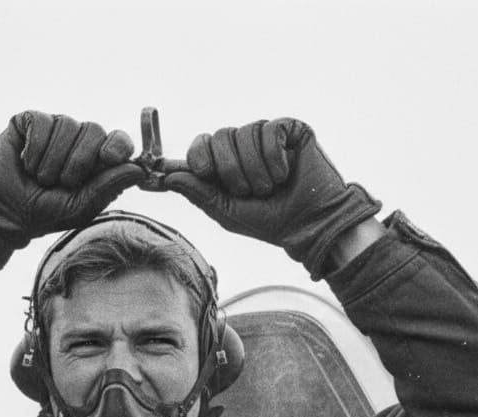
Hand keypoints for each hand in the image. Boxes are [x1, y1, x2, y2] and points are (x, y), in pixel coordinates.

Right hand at [0, 111, 144, 268]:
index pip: (118, 140)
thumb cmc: (44, 213)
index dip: (117, 145)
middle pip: (95, 129)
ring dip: (53, 160)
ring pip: (68, 125)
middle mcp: (79, 140)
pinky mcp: (30, 121)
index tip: (109, 157)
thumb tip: (139, 169)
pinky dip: (35, 148)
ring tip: (40, 177)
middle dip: (79, 161)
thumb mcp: (80, 207)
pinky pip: (42, 122)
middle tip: (61, 182)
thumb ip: (108, 186)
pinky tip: (26, 162)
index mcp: (97, 160)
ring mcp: (55, 129)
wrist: (3, 212)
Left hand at [162, 118, 381, 278]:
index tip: (201, 172)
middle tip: (248, 191)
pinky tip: (286, 173)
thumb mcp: (226, 212)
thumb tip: (168, 177)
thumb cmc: (270, 222)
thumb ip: (198, 193)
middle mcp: (245, 146)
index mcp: (227, 164)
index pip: (201, 145)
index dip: (197, 155)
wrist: (310, 225)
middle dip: (229, 169)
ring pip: (244, 133)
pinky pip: (269, 130)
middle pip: (219, 135)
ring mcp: (268, 136)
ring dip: (255, 170)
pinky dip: (274, 157)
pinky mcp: (291, 130)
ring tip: (271, 187)